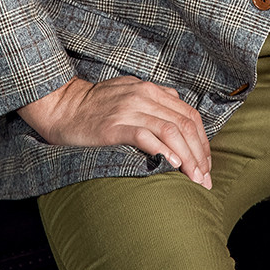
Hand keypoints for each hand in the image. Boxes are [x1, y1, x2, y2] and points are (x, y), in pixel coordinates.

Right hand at [18, 75, 211, 187]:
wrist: (62, 105)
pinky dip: (163, 150)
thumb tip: (179, 116)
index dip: (203, 142)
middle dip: (200, 154)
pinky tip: (172, 165)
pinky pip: (145, 136)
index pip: (189, 115)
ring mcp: (129, 110)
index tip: (206, 165)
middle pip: (185, 124)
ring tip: (194, 179)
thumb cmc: (95, 104)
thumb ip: (155, 101)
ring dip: (188, 157)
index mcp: (151, 90)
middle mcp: (144, 96)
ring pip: (171, 130)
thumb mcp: (131, 92)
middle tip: (205, 179)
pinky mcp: (114, 126)